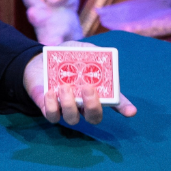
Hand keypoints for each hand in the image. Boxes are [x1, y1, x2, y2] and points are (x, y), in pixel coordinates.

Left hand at [23, 53, 137, 126]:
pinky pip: (53, 116)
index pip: (115, 103)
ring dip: (69, 104)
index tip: (131, 111)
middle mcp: (84, 105)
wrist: (40, 62)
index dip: (125, 108)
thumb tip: (99, 56)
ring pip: (73, 119)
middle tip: (88, 88)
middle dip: (93, 105)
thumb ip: (91, 53)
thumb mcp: (80, 50)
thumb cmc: (65, 58)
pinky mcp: (50, 110)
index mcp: (97, 91)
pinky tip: (51, 92)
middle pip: (94, 117)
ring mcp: (67, 109)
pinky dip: (51, 105)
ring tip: (64, 86)